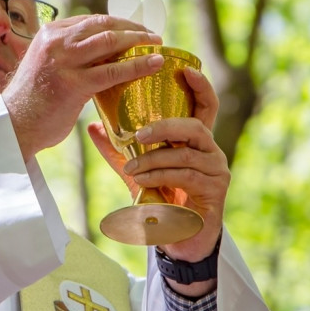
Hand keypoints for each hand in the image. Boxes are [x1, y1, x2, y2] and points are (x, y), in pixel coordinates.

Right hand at [3, 15, 162, 159]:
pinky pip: (112, 71)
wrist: (13, 126)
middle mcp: (56, 42)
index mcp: (49, 34)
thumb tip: (100, 56)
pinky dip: (137, 65)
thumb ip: (69, 56)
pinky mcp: (73, 84)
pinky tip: (155, 64)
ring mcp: (64, 61)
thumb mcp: (47, 66)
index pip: (91, 20)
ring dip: (139, 41)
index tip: (136, 29)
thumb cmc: (32, 101)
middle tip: (153, 36)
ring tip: (157, 45)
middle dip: (133, 28)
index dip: (119, 22)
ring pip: (110, 41)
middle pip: (104, 25)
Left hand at [88, 67, 228, 296]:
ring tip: (131, 165)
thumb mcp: (137, 172)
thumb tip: (93, 125)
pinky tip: (141, 179)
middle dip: (166, 125)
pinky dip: (159, 175)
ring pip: (186, 153)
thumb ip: (119, 150)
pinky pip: (185, 175)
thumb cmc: (162, 201)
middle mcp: (211, 151)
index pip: (205, 106)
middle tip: (138, 132)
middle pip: (196, 126)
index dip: (200, 86)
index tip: (185, 69)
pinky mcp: (215, 190)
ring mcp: (216, 170)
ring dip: (154, 158)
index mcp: (196, 140)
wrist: (179, 240)